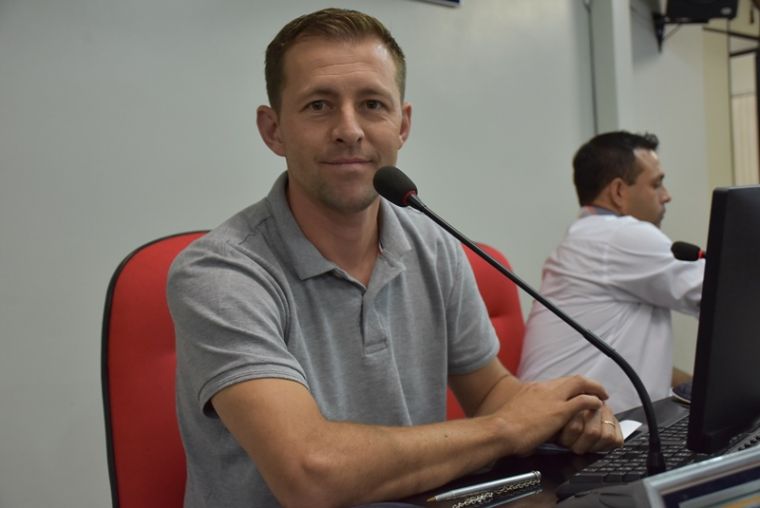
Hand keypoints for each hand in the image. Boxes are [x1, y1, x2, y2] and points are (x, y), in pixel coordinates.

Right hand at [492, 375, 610, 455]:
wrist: (499, 430)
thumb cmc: (503, 428)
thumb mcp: (516, 413)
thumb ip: (527, 413)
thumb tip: (529, 424)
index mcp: (533, 389)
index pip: (558, 383)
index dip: (571, 387)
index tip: (578, 392)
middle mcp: (544, 388)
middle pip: (572, 379)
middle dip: (588, 383)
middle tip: (598, 390)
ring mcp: (552, 398)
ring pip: (580, 384)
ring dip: (595, 389)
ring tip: (603, 396)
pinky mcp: (559, 411)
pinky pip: (583, 401)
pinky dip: (593, 402)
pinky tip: (599, 406)